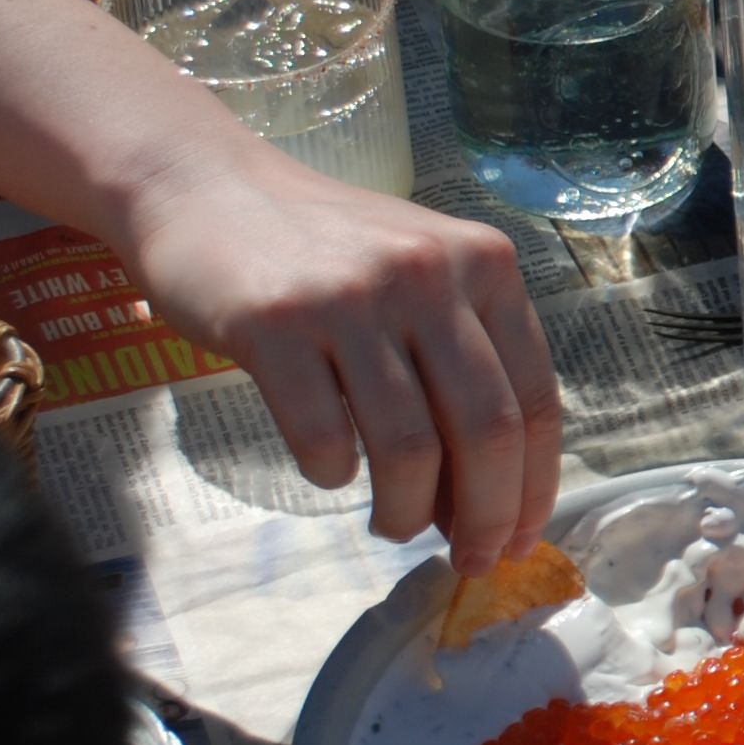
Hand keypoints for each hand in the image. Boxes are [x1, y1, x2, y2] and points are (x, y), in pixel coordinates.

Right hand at [110, 132, 563, 563]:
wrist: (206, 185)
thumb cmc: (325, 250)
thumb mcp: (420, 278)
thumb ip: (461, 367)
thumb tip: (483, 498)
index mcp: (485, 267)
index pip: (537, 400)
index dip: (534, 486)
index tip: (519, 541)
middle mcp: (430, 276)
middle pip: (487, 431)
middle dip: (486, 516)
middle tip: (468, 558)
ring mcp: (352, 298)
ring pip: (410, 448)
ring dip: (405, 512)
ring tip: (391, 526)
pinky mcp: (274, 324)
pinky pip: (324, 436)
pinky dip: (334, 476)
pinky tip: (330, 473)